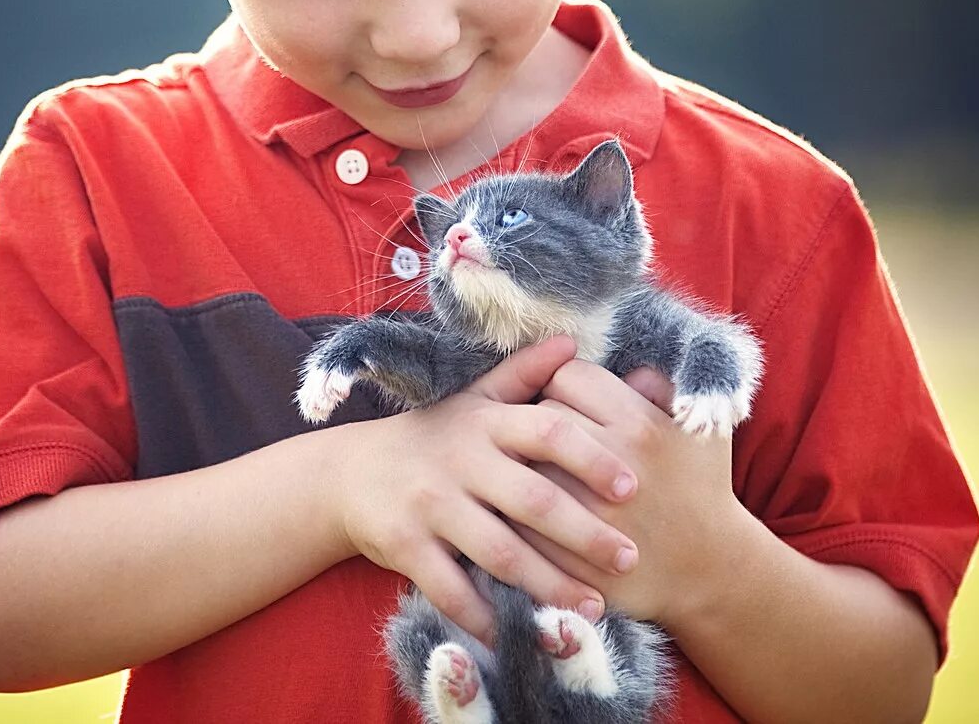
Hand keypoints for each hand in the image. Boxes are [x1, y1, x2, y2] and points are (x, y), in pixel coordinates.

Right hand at [329, 335, 644, 648]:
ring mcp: (430, 504)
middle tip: (630, 559)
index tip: (631, 486)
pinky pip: (452, 589)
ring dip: (551, 586)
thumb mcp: (472, 400)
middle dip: (586, 533)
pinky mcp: (404, 545)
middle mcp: (459, 459)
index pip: (547, 431)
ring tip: (593, 609)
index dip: (591, 456)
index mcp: (484, 422)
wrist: (348, 473)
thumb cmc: (432, 437)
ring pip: (501, 552)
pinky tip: (522, 637)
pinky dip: (488, 618)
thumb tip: (571, 342)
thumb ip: (523, 375)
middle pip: (533, 498)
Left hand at [515, 361, 753, 625]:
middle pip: (541, 416)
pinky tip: (530, 505)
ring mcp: (587, 513)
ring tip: (542, 467)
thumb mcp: (700, 428)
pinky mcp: (568, 553)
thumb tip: (624, 370)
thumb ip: (661, 387)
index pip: (569, 376)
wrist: (709, 571)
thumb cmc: (701, 488)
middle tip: (554, 437)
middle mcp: (613, 465)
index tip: (574, 404)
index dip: (566, 385)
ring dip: (527, 463)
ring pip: (524, 463)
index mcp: (642, 425)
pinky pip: (519, 514)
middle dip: (543, 423)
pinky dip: (517, 507)